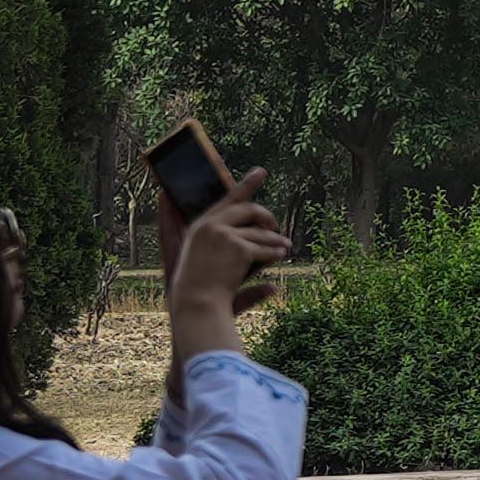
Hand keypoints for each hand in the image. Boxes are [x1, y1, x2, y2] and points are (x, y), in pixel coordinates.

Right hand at [163, 186, 291, 363]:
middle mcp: (208, 225)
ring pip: (260, 232)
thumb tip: (276, 288)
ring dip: (274, 240)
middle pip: (248, 209)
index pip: (226, 199)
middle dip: (265, 216)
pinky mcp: (236, 246)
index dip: (246, 185)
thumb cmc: (199, 294)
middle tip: (276, 226)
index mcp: (198, 227)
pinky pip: (265, 248)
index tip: (262, 172)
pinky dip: (275, 253)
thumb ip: (240, 279)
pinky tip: (281, 255)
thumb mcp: (214, 277)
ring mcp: (221, 234)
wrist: (195, 307)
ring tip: (284, 247)